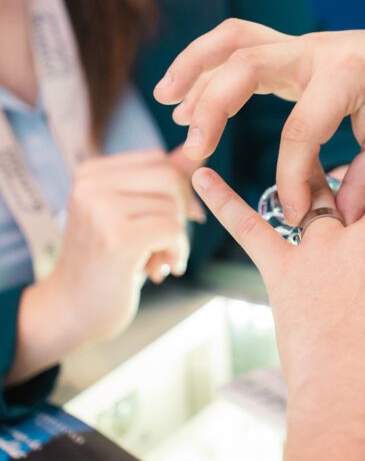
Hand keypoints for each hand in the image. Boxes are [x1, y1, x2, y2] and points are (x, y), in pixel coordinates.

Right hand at [12, 149, 199, 384]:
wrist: (71, 312)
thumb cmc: (108, 262)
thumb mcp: (133, 214)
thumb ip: (162, 181)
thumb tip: (197, 148)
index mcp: (91, 173)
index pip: (160, 160)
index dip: (179, 191)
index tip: (173, 220)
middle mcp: (90, 184)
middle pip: (171, 177)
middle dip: (182, 211)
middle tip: (169, 243)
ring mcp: (100, 209)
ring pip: (174, 205)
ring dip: (177, 238)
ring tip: (157, 260)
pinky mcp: (116, 237)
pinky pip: (172, 228)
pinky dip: (177, 250)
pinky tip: (161, 269)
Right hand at [154, 19, 364, 223]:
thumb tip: (328, 219)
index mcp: (345, 74)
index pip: (300, 131)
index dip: (292, 179)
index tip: (294, 214)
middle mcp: (317, 51)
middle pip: (246, 67)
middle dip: (212, 108)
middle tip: (192, 151)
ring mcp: (304, 46)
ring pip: (236, 40)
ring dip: (196, 65)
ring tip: (166, 99)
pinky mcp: (298, 51)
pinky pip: (244, 43)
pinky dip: (212, 59)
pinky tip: (191, 89)